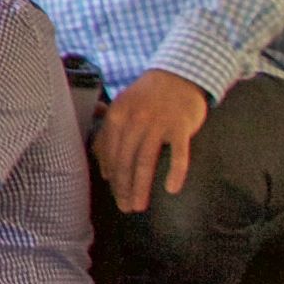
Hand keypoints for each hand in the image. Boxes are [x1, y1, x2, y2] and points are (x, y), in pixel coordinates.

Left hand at [95, 72, 210, 214]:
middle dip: (123, 187)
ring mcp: (158, 123)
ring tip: (139, 205)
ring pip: (146, 160)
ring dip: (141, 186)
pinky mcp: (181, 126)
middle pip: (125, 159)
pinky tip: (172, 189)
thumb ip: (109, 135)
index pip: (109, 152)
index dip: (111, 176)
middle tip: (125, 208)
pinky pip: (179, 153)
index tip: (115, 195)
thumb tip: (103, 170)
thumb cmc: (147, 96)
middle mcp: (135, 119)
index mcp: (117, 115)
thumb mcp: (122, 108)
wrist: (179, 75)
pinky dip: (175, 172)